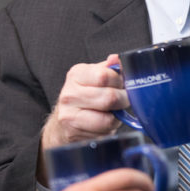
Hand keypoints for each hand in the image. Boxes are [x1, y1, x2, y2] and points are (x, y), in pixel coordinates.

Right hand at [40, 55, 128, 174]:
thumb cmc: (86, 96)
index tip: (122, 85)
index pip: (105, 76)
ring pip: (108, 117)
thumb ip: (110, 68)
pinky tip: (104, 122)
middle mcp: (69, 93)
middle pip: (110, 97)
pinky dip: (110, 127)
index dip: (120, 82)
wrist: (65, 122)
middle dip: (124, 100)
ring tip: (113, 112)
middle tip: (123, 101)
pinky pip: (104, 130)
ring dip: (117, 116)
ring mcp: (69, 114)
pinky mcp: (73, 132)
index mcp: (76, 74)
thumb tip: (116, 58)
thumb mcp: (97, 77)